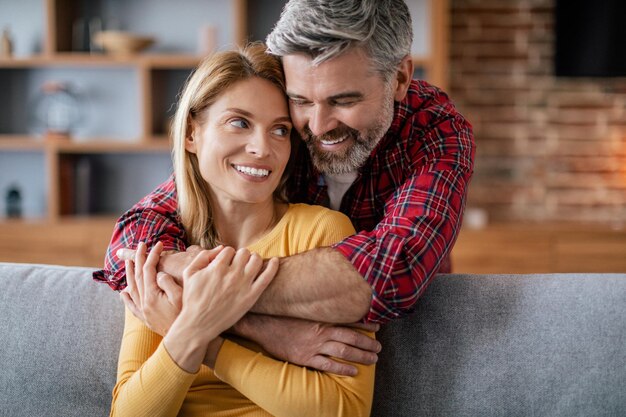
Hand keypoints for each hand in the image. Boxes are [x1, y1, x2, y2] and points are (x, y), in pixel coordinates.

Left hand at [119, 242, 222, 334]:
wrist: (183, 339)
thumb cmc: (185, 316)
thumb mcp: (180, 296)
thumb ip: (167, 282)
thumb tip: (158, 274)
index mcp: (152, 294)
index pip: (149, 269)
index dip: (152, 255)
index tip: (158, 244)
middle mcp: (144, 302)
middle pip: (138, 276)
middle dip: (139, 258)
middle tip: (141, 245)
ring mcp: (143, 311)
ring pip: (132, 288)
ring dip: (130, 274)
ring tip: (128, 262)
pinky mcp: (146, 319)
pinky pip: (131, 306)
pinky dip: (126, 298)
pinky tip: (123, 293)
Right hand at [180, 247, 279, 345]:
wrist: (198, 324)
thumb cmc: (192, 298)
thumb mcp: (189, 273)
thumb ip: (203, 256)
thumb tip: (221, 248)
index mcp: (216, 267)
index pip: (229, 250)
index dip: (227, 255)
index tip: (226, 263)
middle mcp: (231, 274)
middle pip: (244, 252)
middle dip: (241, 255)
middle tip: (238, 264)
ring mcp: (243, 285)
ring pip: (256, 260)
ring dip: (254, 258)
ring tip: (250, 265)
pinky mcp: (251, 296)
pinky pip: (267, 277)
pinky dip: (273, 267)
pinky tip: (276, 261)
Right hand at [234, 314, 380, 375]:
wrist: (264, 325)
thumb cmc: (283, 317)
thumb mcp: (303, 310)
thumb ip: (318, 312)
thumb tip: (332, 309)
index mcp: (321, 318)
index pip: (348, 320)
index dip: (364, 324)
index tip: (377, 327)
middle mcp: (321, 331)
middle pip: (351, 337)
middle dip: (367, 343)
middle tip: (379, 348)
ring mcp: (314, 345)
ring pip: (344, 350)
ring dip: (361, 355)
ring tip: (373, 359)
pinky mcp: (306, 357)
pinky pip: (328, 364)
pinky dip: (342, 368)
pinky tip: (353, 371)